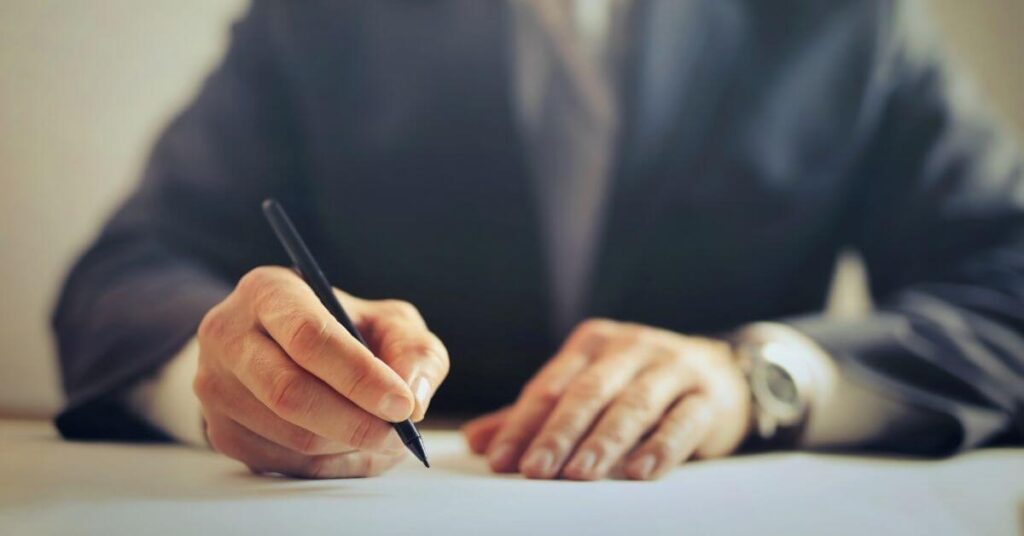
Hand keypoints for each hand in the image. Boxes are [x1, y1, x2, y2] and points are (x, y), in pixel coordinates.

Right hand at [194, 266, 448, 477]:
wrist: (282, 347)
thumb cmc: (345, 330)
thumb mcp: (387, 322)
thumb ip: (414, 351)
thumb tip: (414, 400)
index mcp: (269, 291)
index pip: (309, 337)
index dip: (359, 376)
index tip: (402, 404)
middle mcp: (229, 335)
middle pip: (290, 393)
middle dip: (355, 422)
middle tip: (399, 435)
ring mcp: (217, 387)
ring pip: (290, 436)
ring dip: (349, 447)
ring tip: (385, 438)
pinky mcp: (222, 432)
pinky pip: (285, 463)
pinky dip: (332, 464)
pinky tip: (355, 447)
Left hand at [462, 319, 749, 480]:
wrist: (722, 372)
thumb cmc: (639, 384)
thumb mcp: (588, 388)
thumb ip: (536, 414)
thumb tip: (478, 441)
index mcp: (593, 343)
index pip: (550, 386)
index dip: (523, 424)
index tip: (501, 460)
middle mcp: (631, 347)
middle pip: (587, 393)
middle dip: (558, 433)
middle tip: (534, 471)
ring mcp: (672, 368)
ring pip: (633, 406)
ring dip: (603, 442)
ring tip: (578, 475)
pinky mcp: (706, 396)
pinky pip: (681, 422)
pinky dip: (659, 448)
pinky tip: (638, 473)